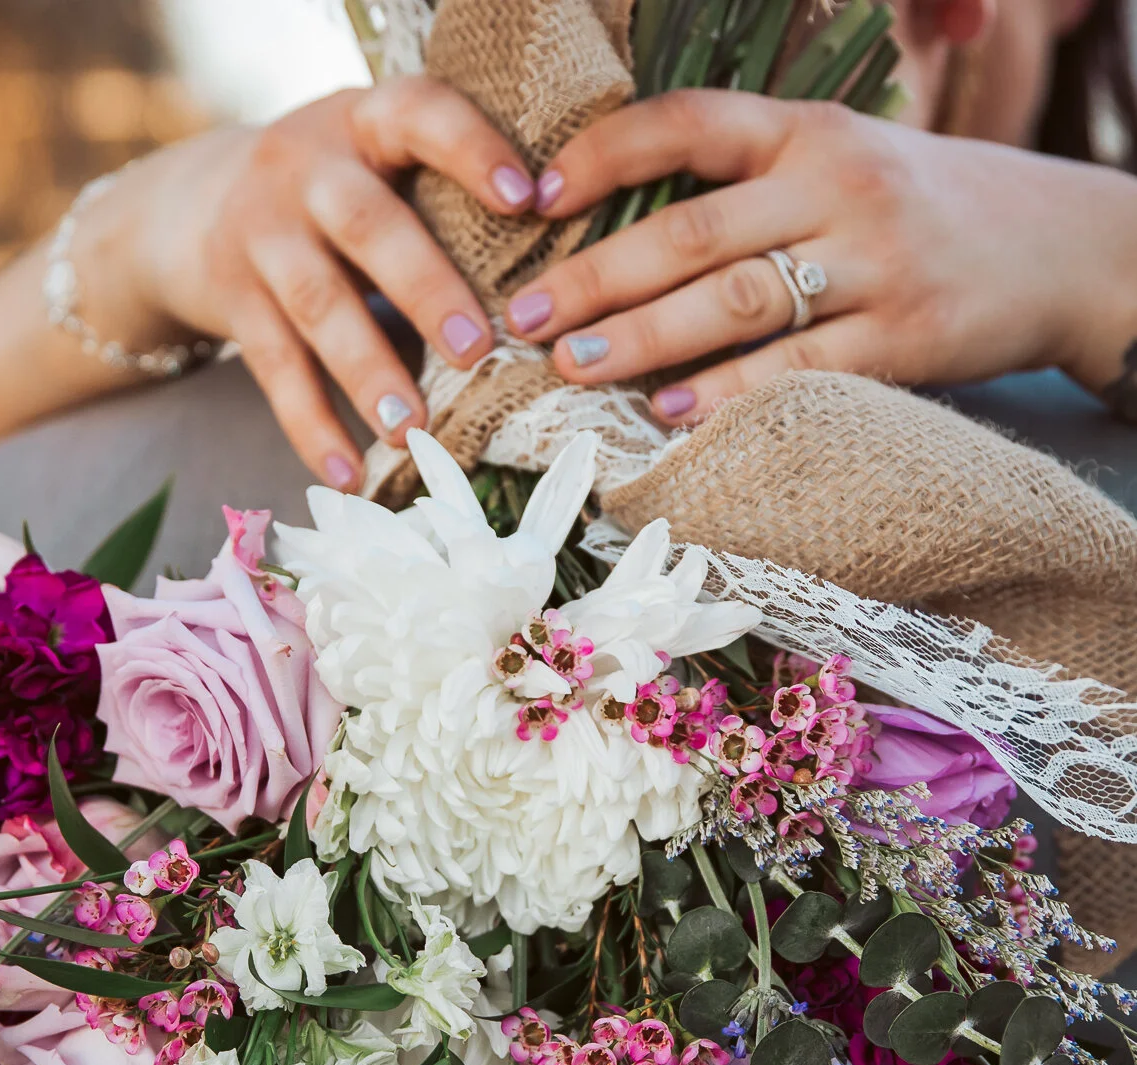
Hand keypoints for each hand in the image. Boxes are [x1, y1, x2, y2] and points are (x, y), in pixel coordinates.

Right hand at [124, 81, 535, 484]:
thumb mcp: (379, 161)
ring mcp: (262, 233)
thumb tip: (557, 290)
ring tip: (411, 432)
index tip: (526, 198)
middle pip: (366, 224)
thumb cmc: (336, 193)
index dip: (470, 149)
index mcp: (365, 122)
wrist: (193, 206)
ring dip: (367, 372)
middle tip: (476, 350)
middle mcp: (307, 167)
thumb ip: (443, 196)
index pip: (419, 113)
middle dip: (423, 288)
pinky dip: (312, 426)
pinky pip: (274, 369)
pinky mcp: (234, 300)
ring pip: (316, 303)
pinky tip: (348, 474)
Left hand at [507, 89, 1136, 420]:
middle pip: (693, 230)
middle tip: (528, 317)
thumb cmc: (922, 212)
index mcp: (809, 130)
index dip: (604, 155)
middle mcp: (836, 184)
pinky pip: (797, 371)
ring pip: (734, 302)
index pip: (689, 123)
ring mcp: (872, 262)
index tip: (535, 199)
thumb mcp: (844, 165)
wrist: (1063, 246)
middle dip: (598, 277)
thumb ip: (753, 187)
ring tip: (576, 367)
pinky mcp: (902, 337)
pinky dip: (728, 396)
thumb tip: (625, 241)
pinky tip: (671, 414)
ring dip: (644, 339)